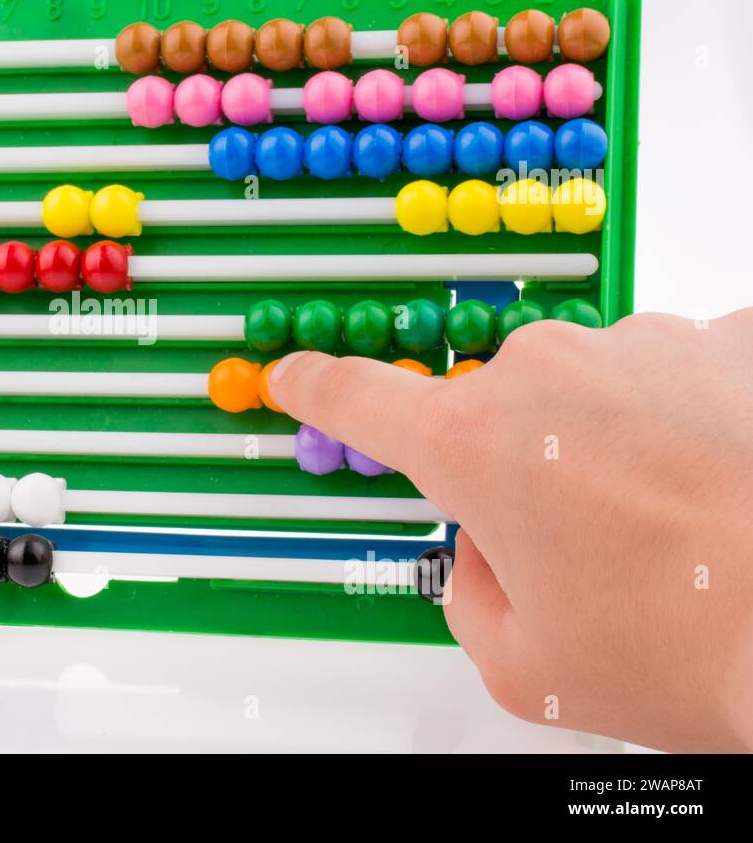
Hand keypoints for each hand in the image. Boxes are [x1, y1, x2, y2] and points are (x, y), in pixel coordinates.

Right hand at [269, 311, 752, 750]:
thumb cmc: (698, 641)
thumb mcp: (527, 666)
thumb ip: (468, 593)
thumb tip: (487, 549)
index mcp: (472, 446)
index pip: (357, 399)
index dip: (316, 388)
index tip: (295, 374)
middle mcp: (545, 374)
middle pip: (494, 413)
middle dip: (522, 471)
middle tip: (588, 548)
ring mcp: (640, 345)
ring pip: (591, 393)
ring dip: (613, 445)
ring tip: (675, 528)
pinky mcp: (728, 339)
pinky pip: (676, 375)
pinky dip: (690, 422)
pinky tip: (724, 484)